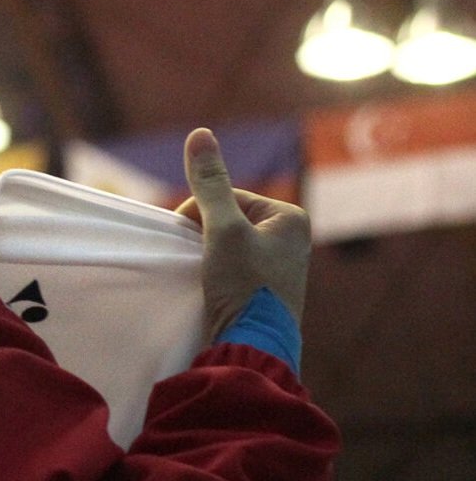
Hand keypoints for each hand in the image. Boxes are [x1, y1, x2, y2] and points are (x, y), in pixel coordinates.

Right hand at [175, 128, 310, 336]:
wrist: (253, 347)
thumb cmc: (245, 286)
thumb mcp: (223, 230)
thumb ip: (210, 184)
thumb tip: (200, 133)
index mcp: (290, 218)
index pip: (227, 198)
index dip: (199, 215)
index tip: (189, 240)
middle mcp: (290, 238)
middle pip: (227, 219)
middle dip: (204, 235)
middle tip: (197, 260)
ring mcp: (279, 265)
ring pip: (226, 243)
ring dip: (208, 254)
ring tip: (205, 275)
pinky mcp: (265, 288)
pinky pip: (233, 265)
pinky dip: (216, 271)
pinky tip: (212, 287)